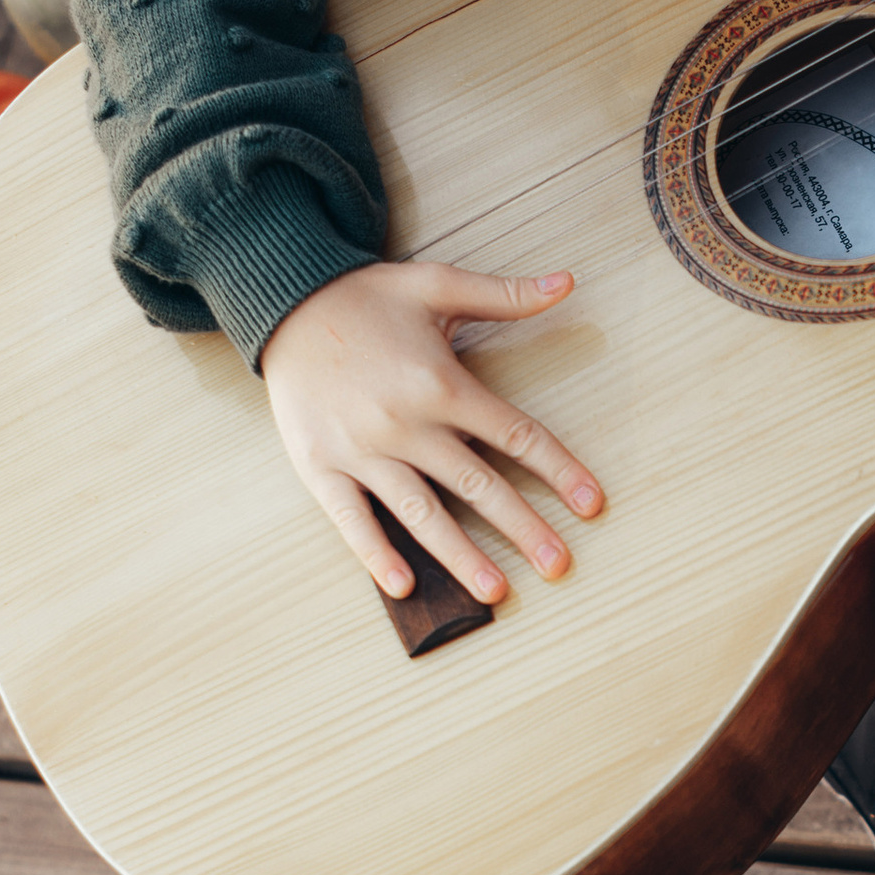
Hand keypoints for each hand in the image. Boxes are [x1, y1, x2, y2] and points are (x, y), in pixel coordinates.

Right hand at [261, 259, 604, 608]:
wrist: (283, 301)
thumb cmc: (365, 297)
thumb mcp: (437, 284)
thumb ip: (503, 295)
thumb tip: (567, 283)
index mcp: (441, 383)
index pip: (514, 435)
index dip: (558, 471)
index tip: (591, 504)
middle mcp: (405, 422)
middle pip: (478, 485)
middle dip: (523, 529)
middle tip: (560, 565)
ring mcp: (362, 450)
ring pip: (421, 513)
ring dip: (461, 556)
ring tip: (496, 592)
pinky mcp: (320, 465)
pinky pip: (351, 518)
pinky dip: (375, 554)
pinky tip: (404, 586)